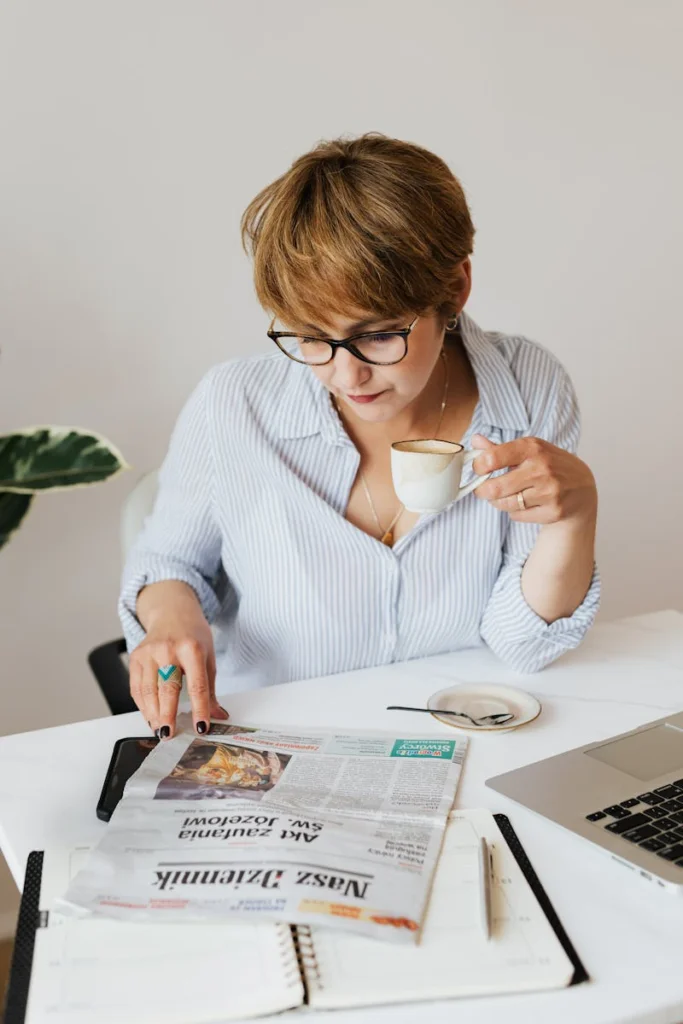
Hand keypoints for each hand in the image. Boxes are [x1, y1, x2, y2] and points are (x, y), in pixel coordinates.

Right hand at [129, 604, 228, 739]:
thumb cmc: (193, 636)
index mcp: (192, 649)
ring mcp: (149, 653)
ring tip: (160, 730)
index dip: (199, 710)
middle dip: (168, 716)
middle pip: (167, 689)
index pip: (197, 686)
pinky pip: (136, 688)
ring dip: (153, 715)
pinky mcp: (136, 657)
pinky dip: (142, 705)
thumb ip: (210, 689)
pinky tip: (150, 716)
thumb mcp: (208, 657)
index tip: (201, 728)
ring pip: (148, 691)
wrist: (172, 612)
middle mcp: (168, 649)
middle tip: (170, 734)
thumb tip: (218, 715)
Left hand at [471, 433, 596, 524]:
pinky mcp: (554, 510)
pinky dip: (515, 513)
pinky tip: (525, 504)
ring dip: (499, 502)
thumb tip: (475, 440)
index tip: (479, 470)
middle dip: (482, 491)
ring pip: (505, 504)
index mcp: (532, 448)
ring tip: (505, 496)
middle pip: (494, 488)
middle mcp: (542, 468)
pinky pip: (518, 516)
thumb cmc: (549, 465)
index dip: (478, 467)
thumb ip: (499, 449)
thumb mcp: (529, 450)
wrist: (582, 487)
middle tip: (482, 490)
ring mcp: (550, 491)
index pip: (492, 458)